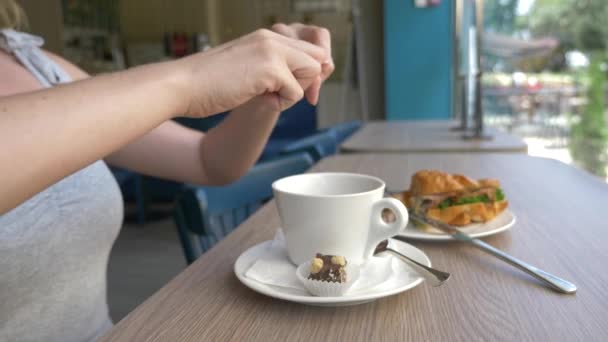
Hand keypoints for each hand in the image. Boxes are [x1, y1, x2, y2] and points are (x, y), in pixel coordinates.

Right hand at [174, 28, 326, 117]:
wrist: (182, 86)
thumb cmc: (208, 84)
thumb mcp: (246, 69)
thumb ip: (272, 68)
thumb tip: (305, 78)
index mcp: (265, 36)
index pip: (310, 46)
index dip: (311, 70)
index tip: (297, 89)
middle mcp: (271, 37)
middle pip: (318, 56)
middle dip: (311, 80)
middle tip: (286, 97)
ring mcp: (271, 50)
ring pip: (313, 71)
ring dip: (297, 91)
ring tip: (270, 97)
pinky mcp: (269, 68)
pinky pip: (297, 91)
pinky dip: (283, 103)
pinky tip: (262, 101)